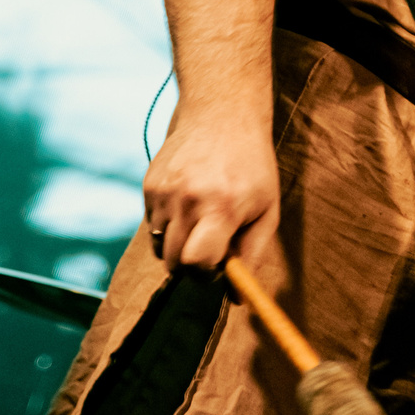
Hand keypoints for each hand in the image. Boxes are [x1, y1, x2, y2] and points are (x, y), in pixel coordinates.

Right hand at [142, 113, 279, 272]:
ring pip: (162, 247)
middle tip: (213, 246)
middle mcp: (186, 201)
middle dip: (193, 266)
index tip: (219, 266)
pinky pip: (153, 226)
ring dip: (181, 245)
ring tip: (203, 219)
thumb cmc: (252, 167)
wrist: (222, 115)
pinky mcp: (148, 186)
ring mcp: (162, 193)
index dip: (207, 275)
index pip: (197, 264)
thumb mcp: (267, 210)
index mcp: (220, 208)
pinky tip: (189, 202)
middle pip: (174, 264)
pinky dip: (170, 225)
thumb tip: (238, 299)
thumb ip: (252, 255)